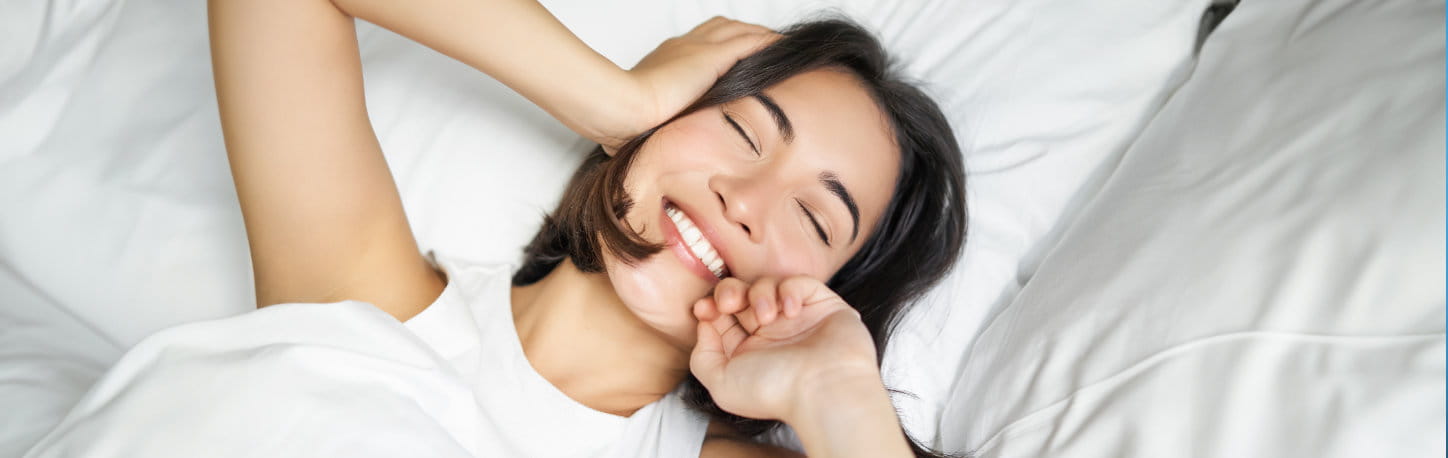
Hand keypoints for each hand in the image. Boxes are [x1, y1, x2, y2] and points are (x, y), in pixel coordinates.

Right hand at [594, 17, 777, 152]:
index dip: (718, 46)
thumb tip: (660, 144)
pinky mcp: (711, 57)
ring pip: (738, 30)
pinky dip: (767, 43)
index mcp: (666, 59)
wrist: (622, 110)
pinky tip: (782, 49)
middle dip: (741, 34)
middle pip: (720, 28)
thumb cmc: (628, 122)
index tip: (731, 60)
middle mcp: (682, 47)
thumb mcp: (647, 120)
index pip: (698, 43)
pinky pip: (750, 42)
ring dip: (758, 36)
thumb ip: (658, 123)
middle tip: (761, 47)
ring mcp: (697, 49)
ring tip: (778, 47)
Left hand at [689, 276, 881, 422]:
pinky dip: (790, 290)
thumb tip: (704, 326)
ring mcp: (797, 318)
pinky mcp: (822, 306)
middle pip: (741, 295)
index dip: (710, 307)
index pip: (723, 317)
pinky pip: (800, 282)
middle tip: (729, 303)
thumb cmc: (774, 391)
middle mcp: (771, 333)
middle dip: (729, 292)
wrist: (822, 389)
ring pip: (768, 285)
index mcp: (748, 350)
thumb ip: (703, 356)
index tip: (704, 310)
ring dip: (760, 294)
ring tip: (767, 317)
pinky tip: (790, 311)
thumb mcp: (722, 383)